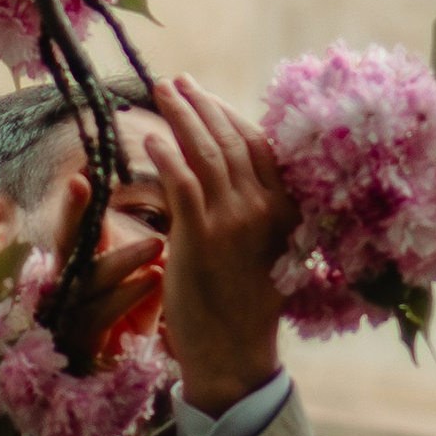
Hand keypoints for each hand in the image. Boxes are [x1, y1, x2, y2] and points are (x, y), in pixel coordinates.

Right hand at [43, 168, 166, 369]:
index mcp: (81, 260)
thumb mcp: (137, 277)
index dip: (75, 202)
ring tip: (158, 243)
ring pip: (90, 276)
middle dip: (72, 212)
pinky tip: (154, 280)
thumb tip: (179, 214)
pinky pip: (103, 311)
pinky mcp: (83, 336)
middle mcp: (69, 279)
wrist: (114, 372)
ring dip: (125, 258)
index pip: (76, 224)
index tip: (81, 175)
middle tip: (82, 183)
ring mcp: (71, 307)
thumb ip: (148, 251)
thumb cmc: (127, 314)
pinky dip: (130, 294)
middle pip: (66, 241)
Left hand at [140, 78, 293, 419]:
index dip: (227, 113)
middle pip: (229, 140)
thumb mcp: (264, 249)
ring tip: (160, 93)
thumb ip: (254, 210)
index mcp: (285, 209)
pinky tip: (150, 139)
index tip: (202, 94)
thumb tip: (231, 174)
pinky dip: (166, 156)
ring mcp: (233, 222)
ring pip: (205, 154)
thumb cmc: (246, 304)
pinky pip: (182, 183)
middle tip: (175, 82)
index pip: (257, 144)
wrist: (235, 353)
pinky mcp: (201, 238)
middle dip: (200, 105)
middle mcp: (263, 209)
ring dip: (180, 117)